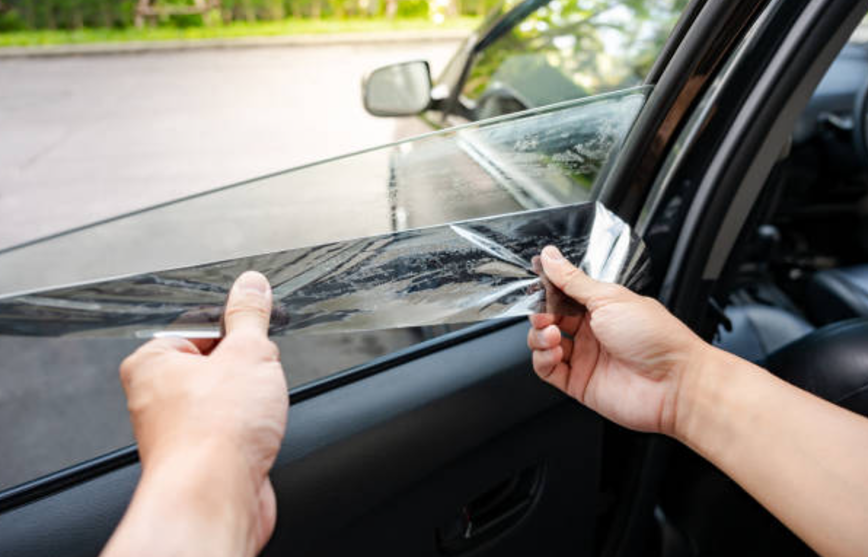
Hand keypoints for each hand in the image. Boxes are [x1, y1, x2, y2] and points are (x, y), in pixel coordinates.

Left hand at [103, 271, 287, 556]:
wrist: (215, 497)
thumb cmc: (215, 432)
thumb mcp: (247, 352)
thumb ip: (250, 315)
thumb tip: (251, 284)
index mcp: (152, 362)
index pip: (201, 326)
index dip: (237, 330)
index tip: (258, 333)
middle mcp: (156, 397)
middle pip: (218, 363)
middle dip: (248, 369)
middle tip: (258, 378)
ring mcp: (177, 431)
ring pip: (229, 399)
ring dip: (252, 403)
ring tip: (256, 412)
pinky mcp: (200, 459)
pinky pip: (233, 431)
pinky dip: (250, 432)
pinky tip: (257, 437)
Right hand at [527, 246, 708, 435]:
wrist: (675, 383)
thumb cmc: (656, 338)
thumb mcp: (610, 298)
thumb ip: (574, 280)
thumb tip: (551, 257)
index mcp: (603, 306)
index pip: (564, 294)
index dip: (548, 290)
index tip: (537, 284)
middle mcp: (593, 331)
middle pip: (550, 318)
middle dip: (540, 313)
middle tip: (544, 313)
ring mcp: (585, 357)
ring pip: (543, 343)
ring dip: (539, 336)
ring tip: (551, 333)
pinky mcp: (579, 382)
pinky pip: (547, 370)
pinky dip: (542, 359)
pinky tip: (555, 352)